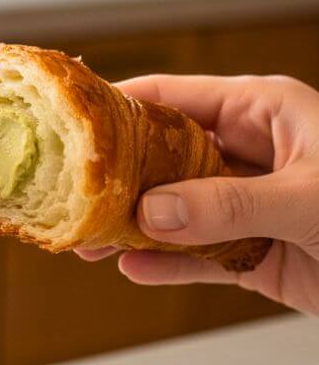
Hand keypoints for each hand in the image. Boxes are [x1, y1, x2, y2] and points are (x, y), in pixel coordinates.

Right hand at [76, 75, 318, 314]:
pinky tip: (134, 267)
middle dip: (117, 178)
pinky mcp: (257, 252)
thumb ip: (229, 204)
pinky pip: (201, 256)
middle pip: (163, 157)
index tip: (72, 123)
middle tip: (70, 195)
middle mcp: (249, 152)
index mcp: (262, 110)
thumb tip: (152, 211)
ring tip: (86, 241)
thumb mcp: (310, 198)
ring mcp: (250, 204)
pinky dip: (168, 264)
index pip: (174, 97)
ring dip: (132, 226)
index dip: (119, 106)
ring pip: (176, 210)